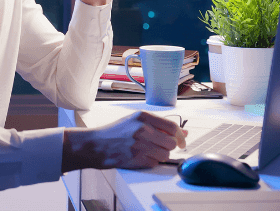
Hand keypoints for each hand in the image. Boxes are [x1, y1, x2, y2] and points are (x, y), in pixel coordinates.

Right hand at [62, 111, 187, 171]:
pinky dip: (150, 162)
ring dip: (159, 155)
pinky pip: (154, 163)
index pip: (172, 127)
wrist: (96, 144)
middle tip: (158, 145)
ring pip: (164, 155)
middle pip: (171, 143)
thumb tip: (183, 132)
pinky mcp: (136, 159)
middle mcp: (142, 129)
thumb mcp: (135, 120)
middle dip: (168, 146)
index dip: (180, 136)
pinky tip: (140, 156)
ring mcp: (139, 145)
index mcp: (143, 116)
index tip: (181, 141)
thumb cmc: (115, 131)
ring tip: (147, 151)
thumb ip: (159, 124)